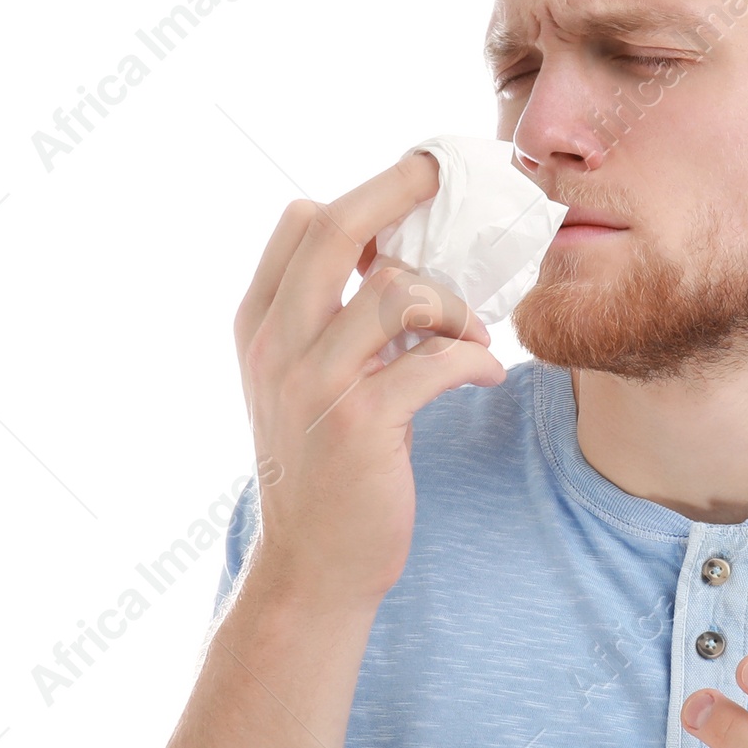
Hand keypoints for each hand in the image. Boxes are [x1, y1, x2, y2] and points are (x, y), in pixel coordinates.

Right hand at [232, 153, 504, 612]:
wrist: (312, 567)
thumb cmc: (322, 470)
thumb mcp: (301, 386)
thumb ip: (329, 324)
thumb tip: (392, 262)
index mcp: (259, 326)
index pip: (299, 222)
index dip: (361, 195)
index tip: (411, 192)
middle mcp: (277, 346)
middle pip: (334, 228)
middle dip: (401, 189)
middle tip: (447, 180)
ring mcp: (317, 384)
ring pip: (399, 290)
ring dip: (454, 305)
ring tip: (473, 336)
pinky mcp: (364, 425)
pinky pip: (438, 361)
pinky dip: (476, 360)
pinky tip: (488, 376)